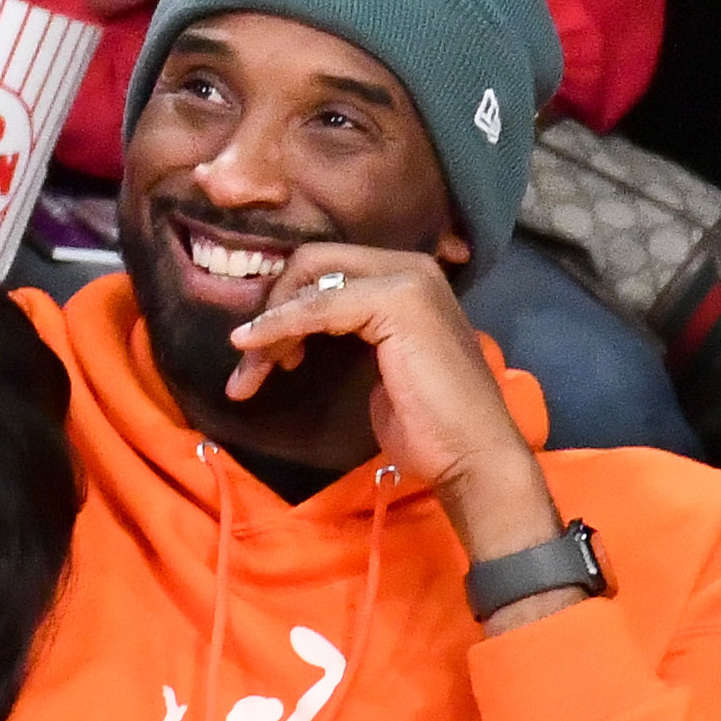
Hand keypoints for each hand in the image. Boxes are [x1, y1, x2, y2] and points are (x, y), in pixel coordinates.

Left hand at [228, 245, 569, 588]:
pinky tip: (251, 345)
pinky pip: (318, 305)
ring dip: (269, 327)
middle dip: (271, 309)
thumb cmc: (426, 424)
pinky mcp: (397, 302)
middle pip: (312, 263)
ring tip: (250, 376)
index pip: (324, 268)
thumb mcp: (376, 367)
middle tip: (250, 364)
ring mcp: (406, 281)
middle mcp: (408, 268)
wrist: (471, 456)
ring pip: (310, 282)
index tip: (262, 355)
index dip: (283, 305)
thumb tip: (294, 329)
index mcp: (405, 279)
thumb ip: (346, 332)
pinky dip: (279, 324)